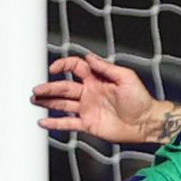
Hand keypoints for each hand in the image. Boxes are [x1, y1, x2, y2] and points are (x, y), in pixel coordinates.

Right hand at [32, 54, 172, 145]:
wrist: (146, 123)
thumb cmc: (140, 99)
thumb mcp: (125, 78)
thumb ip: (106, 68)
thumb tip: (89, 56)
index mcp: (97, 79)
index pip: (76, 68)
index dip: (64, 66)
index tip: (54, 69)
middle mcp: (89, 93)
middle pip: (64, 87)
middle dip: (49, 87)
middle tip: (36, 89)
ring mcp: (87, 109)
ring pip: (62, 104)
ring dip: (48, 102)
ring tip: (34, 100)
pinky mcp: (88, 124)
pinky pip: (68, 123)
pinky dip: (55, 123)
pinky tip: (43, 121)